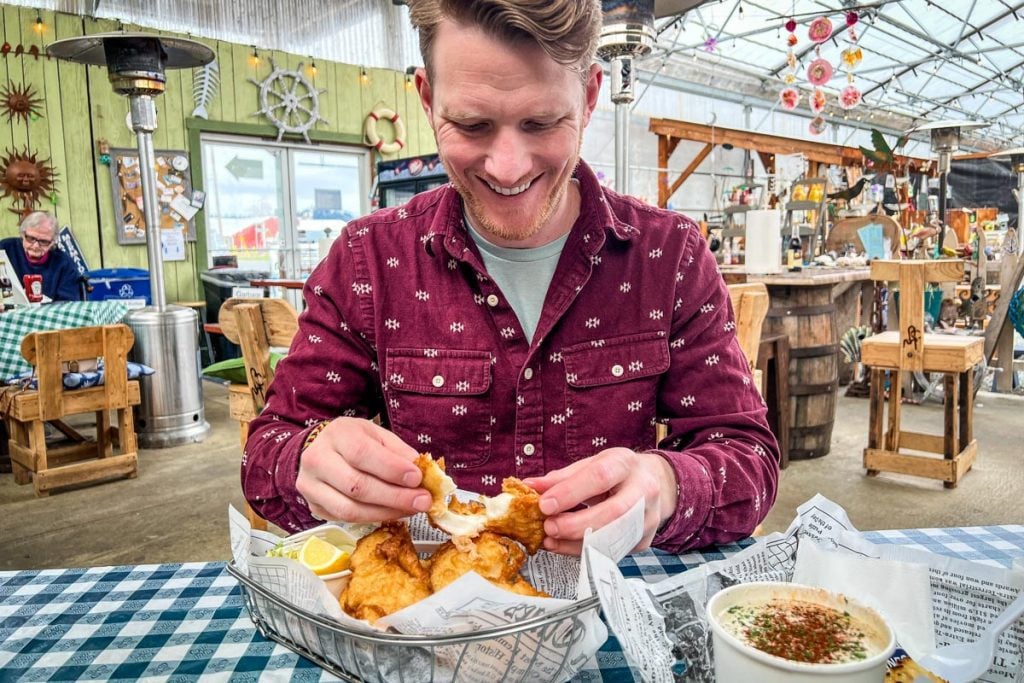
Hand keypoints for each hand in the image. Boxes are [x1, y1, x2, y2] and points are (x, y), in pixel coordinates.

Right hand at [296, 417, 431, 522]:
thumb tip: (422, 474)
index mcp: (336, 435)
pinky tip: (392, 512)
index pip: (362, 454)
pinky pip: (345, 519)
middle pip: (356, 486)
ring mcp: (311, 486)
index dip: (391, 469)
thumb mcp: (377, 435)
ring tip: (411, 509)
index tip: (417, 478)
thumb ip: (399, 452)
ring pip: (350, 509)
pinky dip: (373, 518)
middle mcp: (317, 460)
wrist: (319, 449)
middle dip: (395, 497)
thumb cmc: (352, 440)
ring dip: (386, 512)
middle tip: (422, 501)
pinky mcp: (314, 506)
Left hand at [523, 448, 677, 555]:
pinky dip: (584, 552)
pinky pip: (612, 551)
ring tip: (550, 540)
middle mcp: (643, 490)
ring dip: (577, 543)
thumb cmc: (616, 473)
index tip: (545, 504)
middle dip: (575, 524)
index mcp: (626, 464)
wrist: (655, 483)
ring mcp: (647, 518)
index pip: (600, 477)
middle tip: (548, 527)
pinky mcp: (644, 540)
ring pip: (613, 538)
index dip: (571, 492)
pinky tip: (565, 547)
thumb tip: (529, 487)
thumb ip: (561, 478)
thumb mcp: (591, 464)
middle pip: (612, 513)